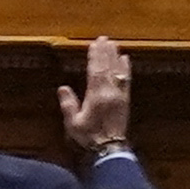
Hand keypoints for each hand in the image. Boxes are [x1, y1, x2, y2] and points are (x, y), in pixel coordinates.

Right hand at [59, 34, 135, 154]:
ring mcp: (120, 95)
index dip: (95, 56)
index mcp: (96, 96)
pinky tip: (126, 60)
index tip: (94, 43)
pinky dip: (126, 68)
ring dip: (115, 57)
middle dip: (105, 52)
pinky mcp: (126, 100)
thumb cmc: (89, 137)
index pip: (96, 71)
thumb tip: (63, 88)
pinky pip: (126, 80)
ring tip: (114, 44)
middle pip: (108, 67)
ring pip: (118, 71)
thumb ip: (68, 104)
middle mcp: (110, 92)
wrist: (110, 150)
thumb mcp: (73, 123)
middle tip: (104, 38)